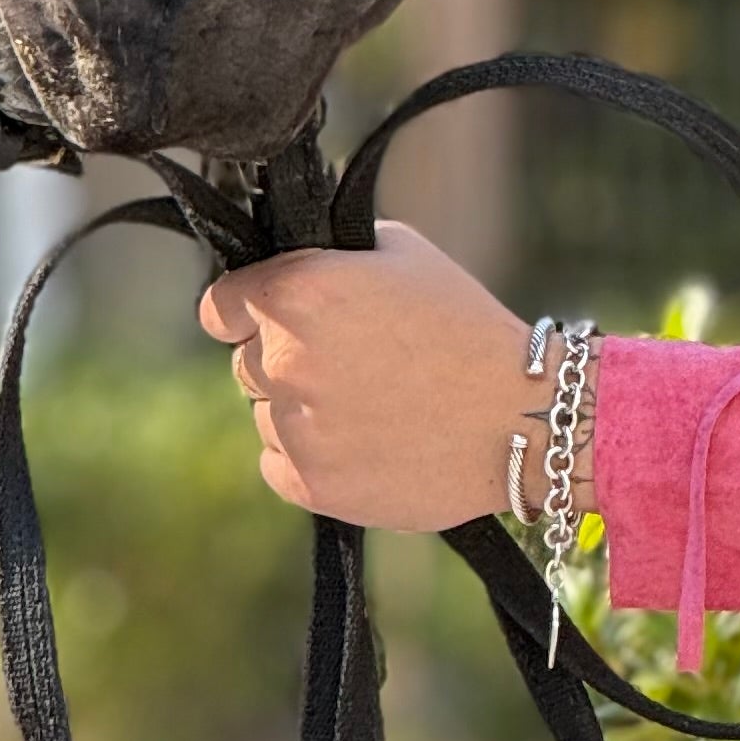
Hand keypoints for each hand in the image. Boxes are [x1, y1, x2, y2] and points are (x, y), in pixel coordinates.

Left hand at [199, 223, 539, 529]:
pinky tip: (365, 441)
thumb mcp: (404, 255)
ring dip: (303, 410)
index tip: (265, 320)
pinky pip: (278, 465)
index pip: (219, 307)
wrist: (520, 416)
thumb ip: (333, 257)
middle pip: (248, 363)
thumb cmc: (467, 327)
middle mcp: (284, 360)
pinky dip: (310, 457)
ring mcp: (294, 427)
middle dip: (289, 359)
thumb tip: (295, 263)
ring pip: (268, 416)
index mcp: (298, 293)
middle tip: (354, 363)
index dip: (244, 310)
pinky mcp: (311, 485)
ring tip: (374, 406)